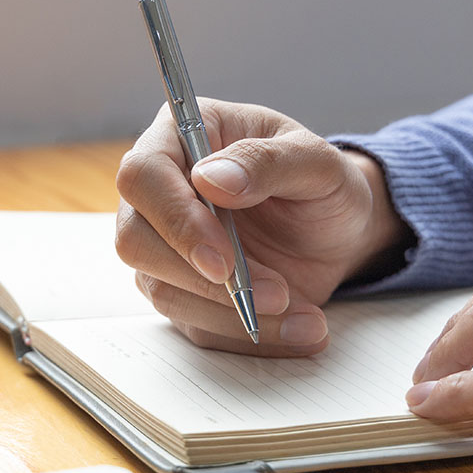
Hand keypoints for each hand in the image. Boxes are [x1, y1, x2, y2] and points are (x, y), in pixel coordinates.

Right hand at [115, 99, 412, 355]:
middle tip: (275, 295)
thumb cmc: (322, 184)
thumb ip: (267, 162)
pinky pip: (195, 324)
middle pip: (135, 240)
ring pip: (162, 289)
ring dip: (233, 314)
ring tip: (303, 312)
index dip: (175, 220)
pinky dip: (248, 336)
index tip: (222, 260)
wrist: (336, 233)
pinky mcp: (181, 291)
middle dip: (201, 278)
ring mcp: (163, 245)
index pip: (143, 176)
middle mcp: (160, 191)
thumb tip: (211, 179)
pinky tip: (298, 328)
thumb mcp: (317, 162)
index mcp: (182, 137)